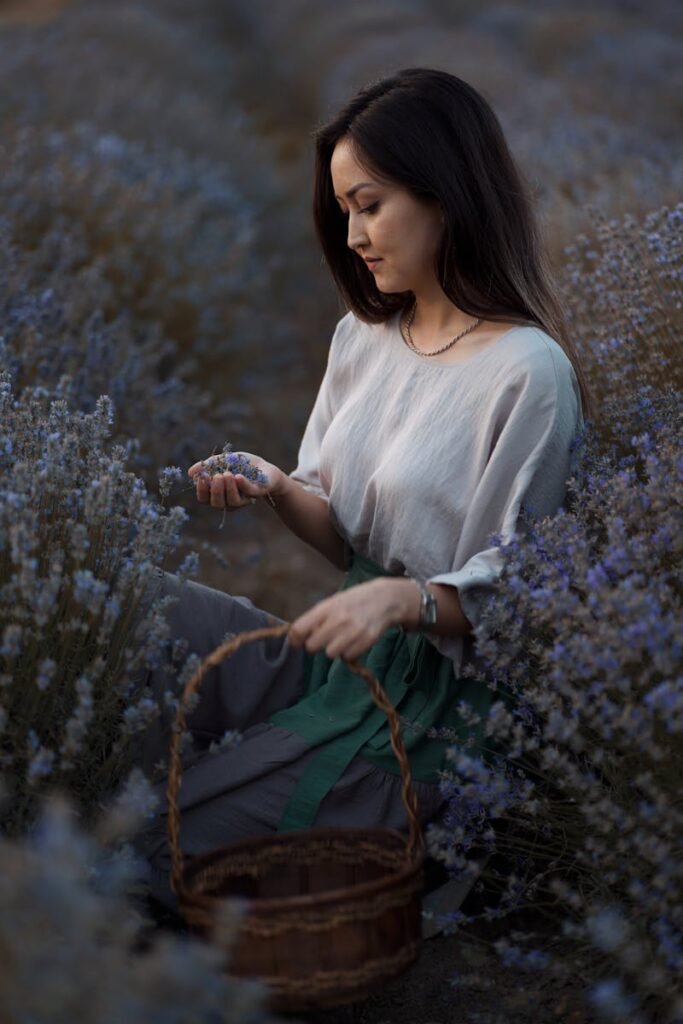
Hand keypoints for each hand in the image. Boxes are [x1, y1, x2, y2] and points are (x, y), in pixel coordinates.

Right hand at [188, 451, 285, 511]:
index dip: (201, 491)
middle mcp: (229, 500)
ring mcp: (243, 499)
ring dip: (228, 489)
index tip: (202, 478)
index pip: (205, 498)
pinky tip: (238, 477)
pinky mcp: (257, 493)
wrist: (264, 466)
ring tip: (227, 474)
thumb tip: (190, 473)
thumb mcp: (222, 461)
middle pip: (217, 504)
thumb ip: (207, 466)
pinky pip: (249, 493)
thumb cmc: (241, 465)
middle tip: (217, 476)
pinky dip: (243, 485)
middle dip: (216, 491)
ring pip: (232, 503)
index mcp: (218, 493)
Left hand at [288, 578, 413, 660]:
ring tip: (342, 638)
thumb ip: (316, 618)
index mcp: (327, 607)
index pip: (300, 628)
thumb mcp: (333, 602)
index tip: (297, 640)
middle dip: (315, 644)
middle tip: (324, 638)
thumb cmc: (353, 601)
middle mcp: (339, 619)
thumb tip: (296, 636)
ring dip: (334, 649)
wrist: (385, 599)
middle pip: (312, 646)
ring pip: (330, 654)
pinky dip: (349, 652)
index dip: (295, 638)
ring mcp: (354, 631)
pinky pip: (348, 657)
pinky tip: (354, 640)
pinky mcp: (366, 641)